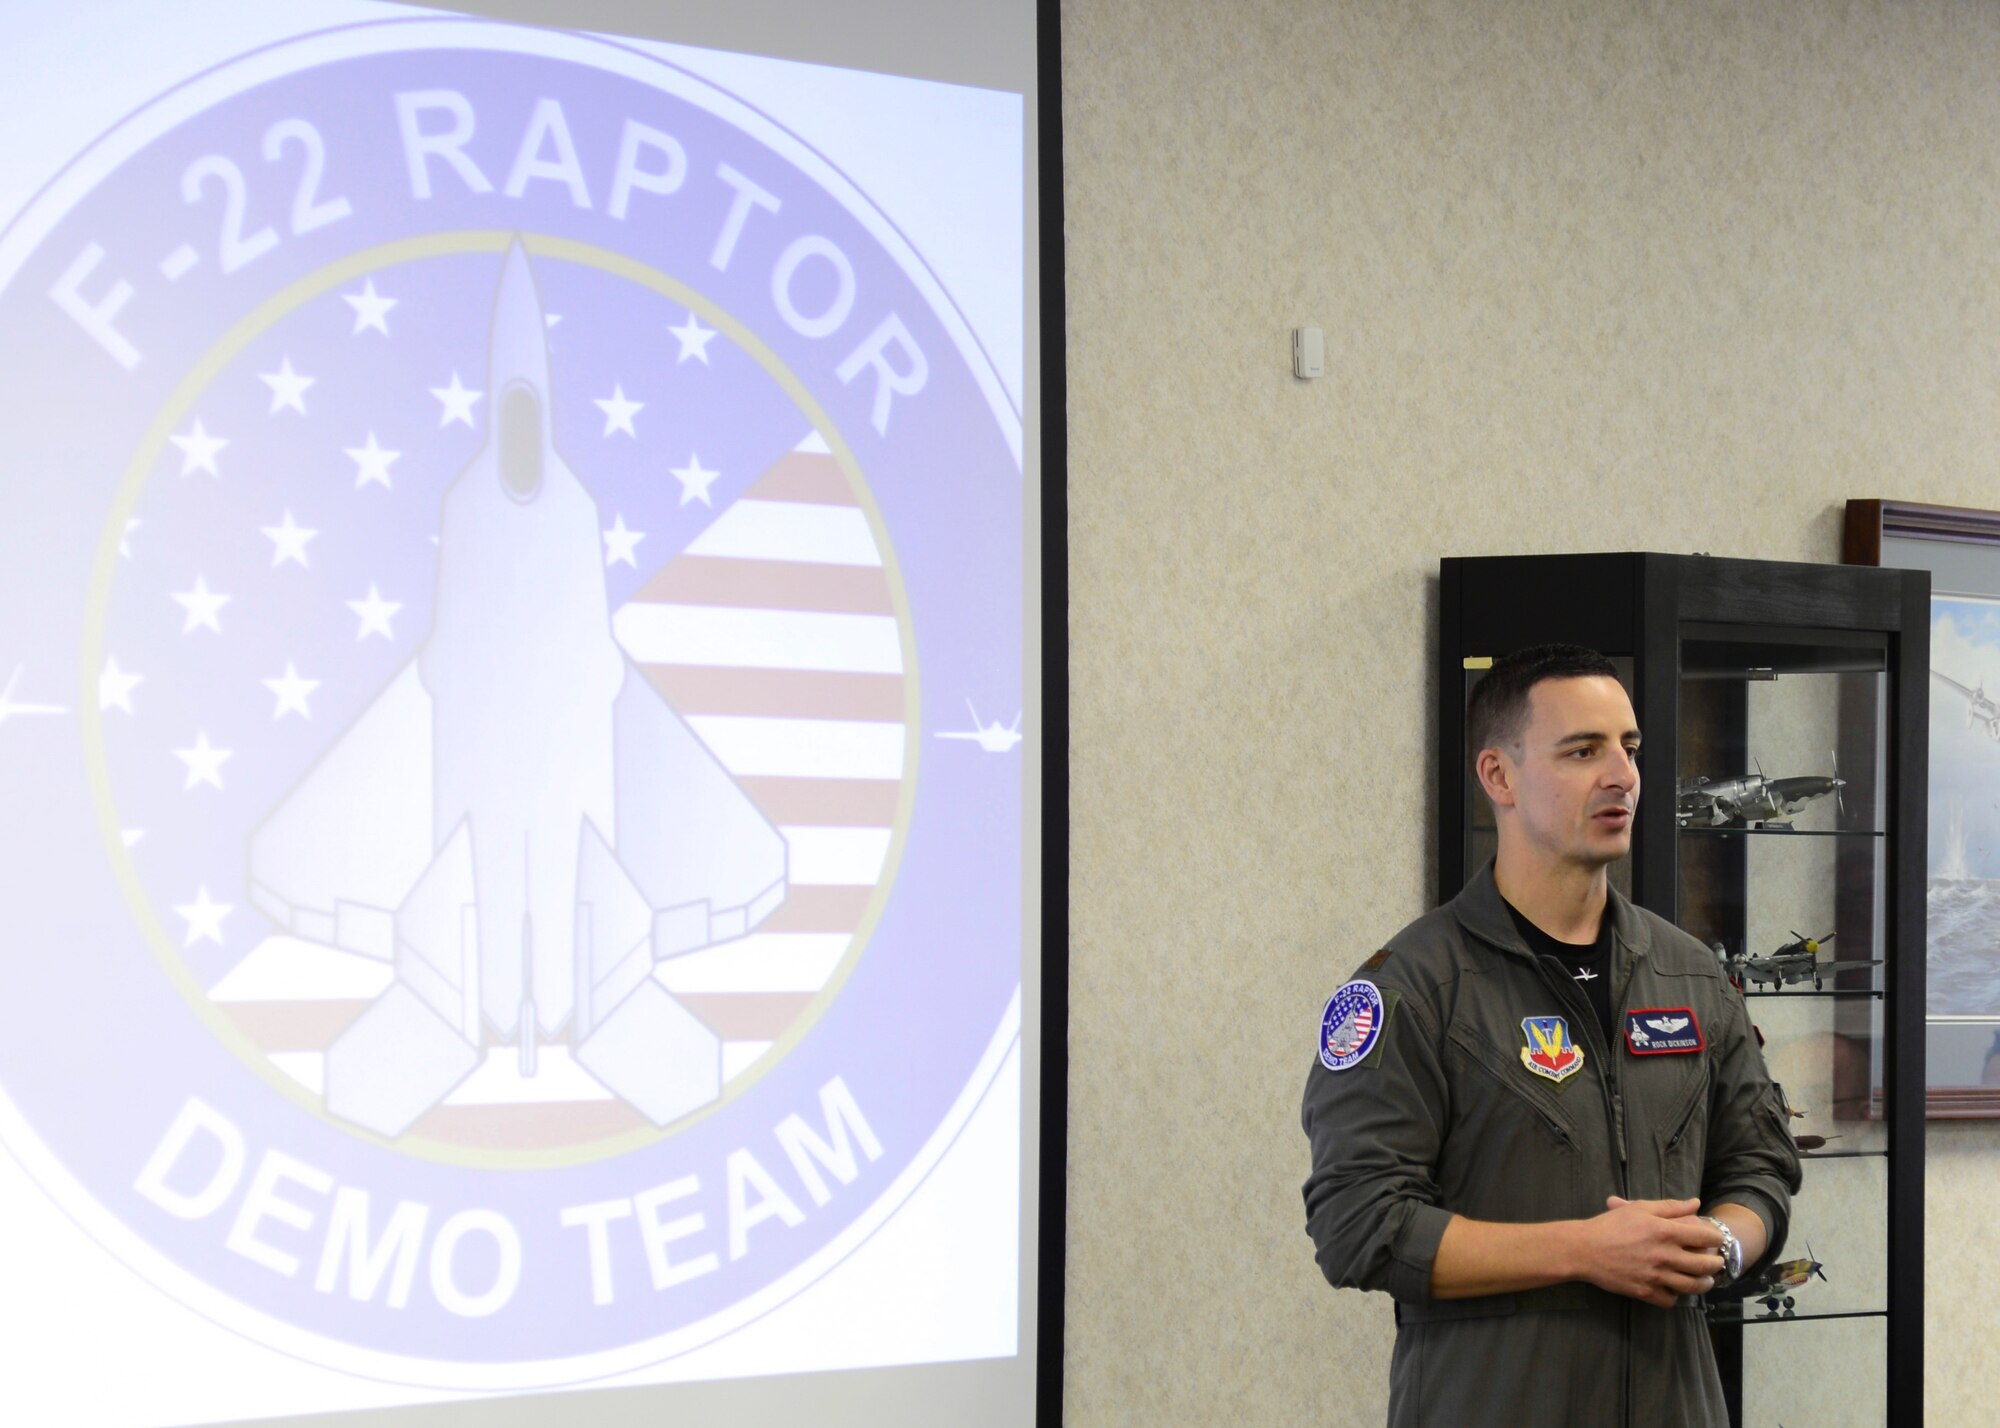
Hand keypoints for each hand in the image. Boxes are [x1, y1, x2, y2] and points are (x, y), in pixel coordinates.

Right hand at [1574, 1196, 1726, 1307]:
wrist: (1584, 1250)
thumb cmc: (1610, 1225)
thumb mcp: (1639, 1209)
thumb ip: (1670, 1206)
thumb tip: (1695, 1203)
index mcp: (1665, 1232)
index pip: (1705, 1237)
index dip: (1716, 1238)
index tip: (1715, 1239)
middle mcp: (1665, 1256)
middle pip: (1704, 1265)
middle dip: (1716, 1264)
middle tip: (1716, 1262)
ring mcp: (1656, 1277)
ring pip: (1692, 1286)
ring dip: (1704, 1284)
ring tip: (1705, 1280)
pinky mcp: (1646, 1293)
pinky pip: (1670, 1300)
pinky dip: (1676, 1296)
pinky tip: (1675, 1289)